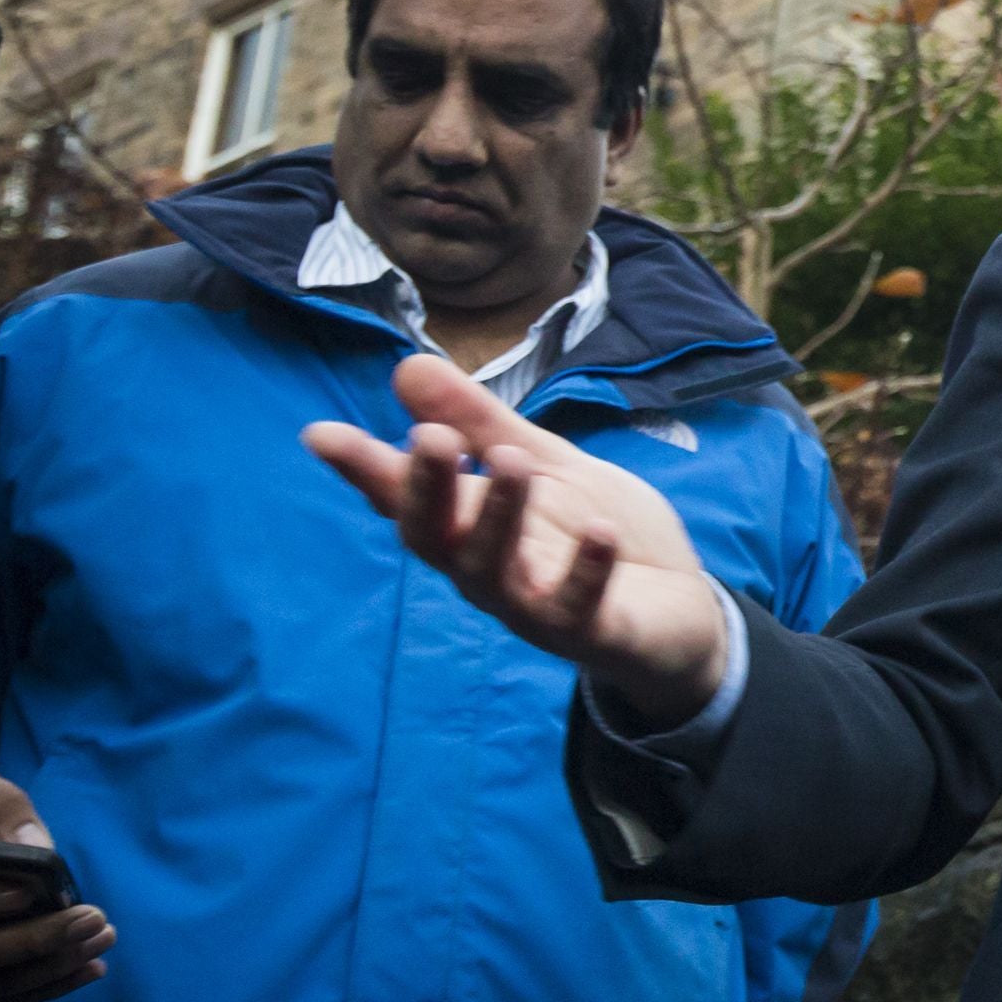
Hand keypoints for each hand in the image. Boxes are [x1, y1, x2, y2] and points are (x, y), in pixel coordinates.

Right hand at [304, 354, 727, 724]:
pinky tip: (599, 533)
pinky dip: (586, 572)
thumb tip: (407, 366)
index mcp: (472, 527)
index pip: (407, 498)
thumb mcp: (544, 465)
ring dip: (497, 519)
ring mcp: (536, 609)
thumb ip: (482, 424)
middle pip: (437, 538)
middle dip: (428, 489)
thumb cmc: (596, 535)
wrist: (679, 610)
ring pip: (494, 574)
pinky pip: (578, 611)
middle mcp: (489, 572)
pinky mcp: (592, 635)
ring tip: (511, 462)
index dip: (366, 471)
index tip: (322, 435)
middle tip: (431, 436)